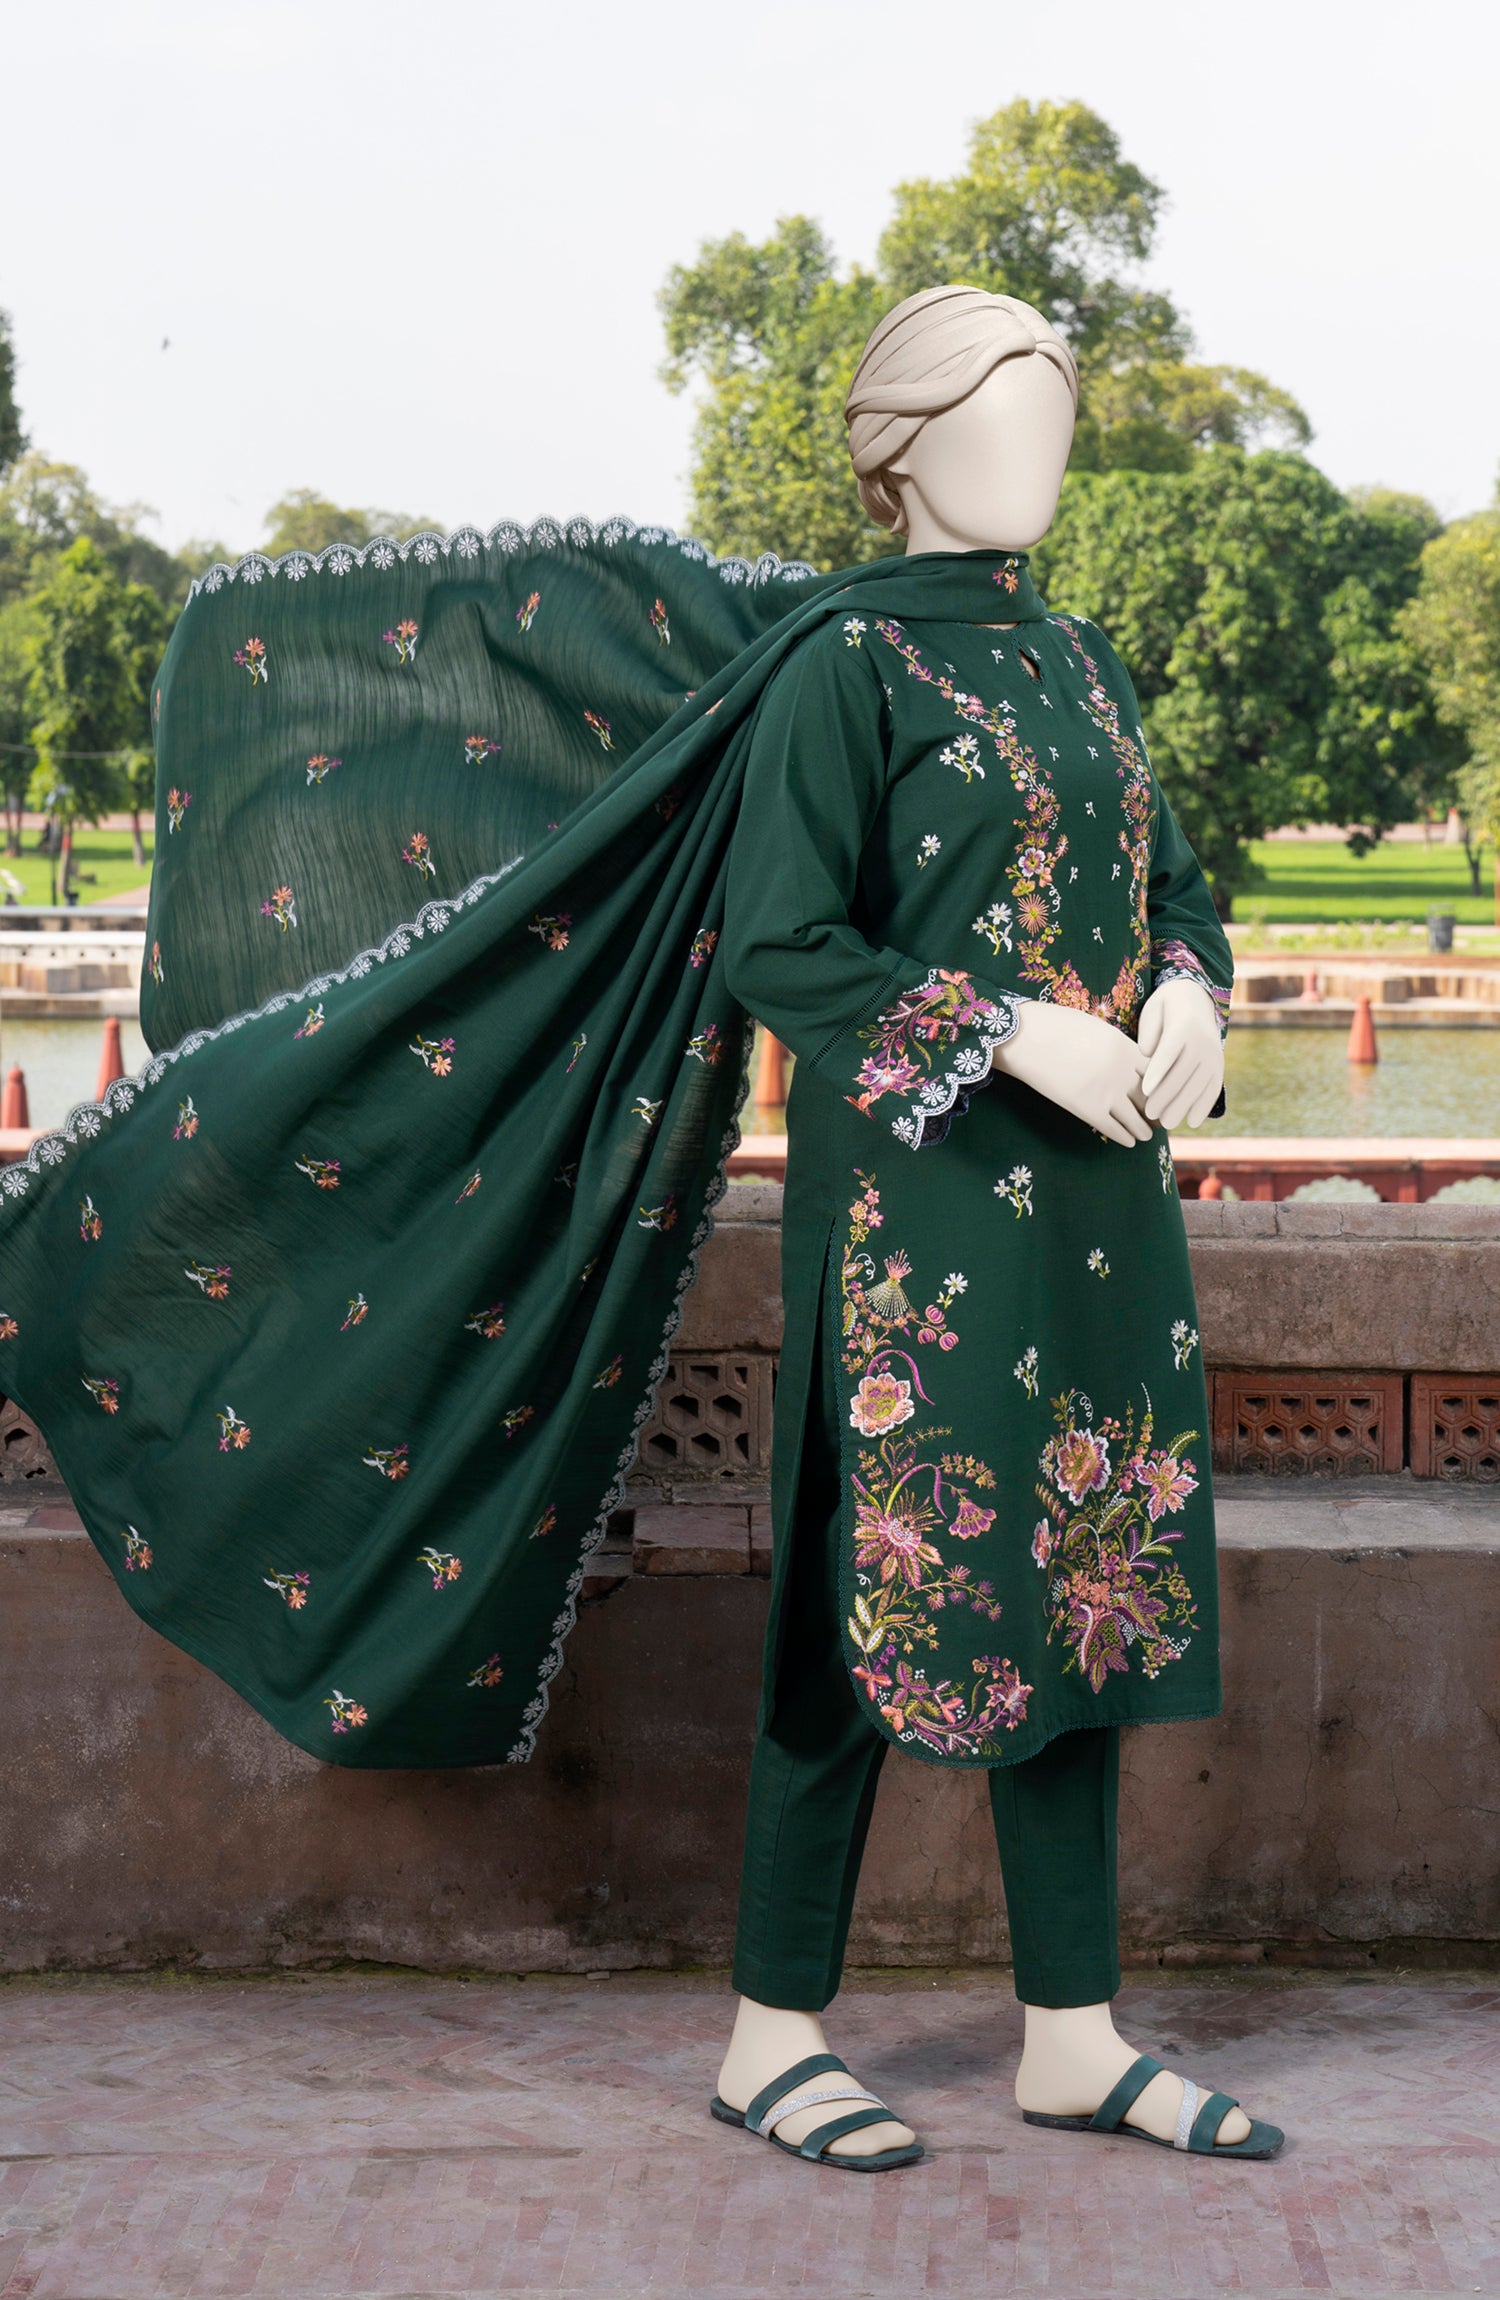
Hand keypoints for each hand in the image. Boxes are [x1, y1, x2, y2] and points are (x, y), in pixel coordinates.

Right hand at [991, 1000, 1150, 1148]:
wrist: (1026, 1037)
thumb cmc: (1057, 1026)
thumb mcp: (1097, 1028)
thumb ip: (1117, 1046)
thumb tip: (1129, 1060)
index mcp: (1126, 1048)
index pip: (1159, 1074)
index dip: (1163, 1088)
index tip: (1163, 1096)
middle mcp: (1122, 1071)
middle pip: (1151, 1098)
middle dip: (1157, 1113)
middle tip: (1160, 1121)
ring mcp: (1106, 1092)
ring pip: (1137, 1119)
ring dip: (1144, 1130)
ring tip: (1146, 1135)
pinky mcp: (1088, 1109)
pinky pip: (1114, 1130)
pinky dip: (1124, 1138)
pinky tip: (1128, 1141)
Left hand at [1137, 979, 1223, 1128]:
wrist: (1196, 997)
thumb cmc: (1165, 1008)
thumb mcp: (1153, 1011)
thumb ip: (1149, 1033)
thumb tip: (1147, 1055)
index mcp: (1183, 1025)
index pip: (1169, 1052)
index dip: (1158, 1072)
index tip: (1145, 1091)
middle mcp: (1203, 1041)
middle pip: (1183, 1073)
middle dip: (1166, 1096)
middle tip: (1149, 1114)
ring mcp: (1214, 1054)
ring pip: (1198, 1084)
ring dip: (1182, 1106)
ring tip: (1166, 1123)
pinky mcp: (1218, 1064)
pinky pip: (1213, 1087)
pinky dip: (1204, 1105)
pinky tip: (1192, 1121)